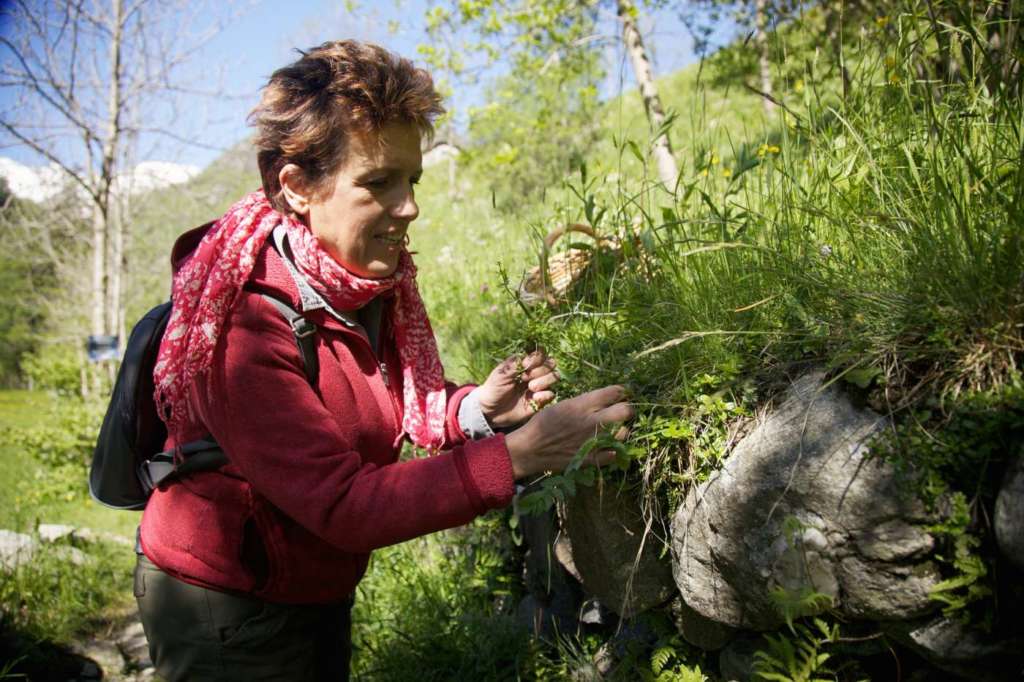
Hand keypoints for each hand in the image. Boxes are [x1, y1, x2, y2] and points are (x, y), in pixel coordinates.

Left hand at [476, 350, 558, 429]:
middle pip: (551, 363)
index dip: (537, 359)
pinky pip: (552, 394)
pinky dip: (545, 395)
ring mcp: (539, 386)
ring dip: (544, 381)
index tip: (525, 366)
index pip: (541, 354)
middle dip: (540, 370)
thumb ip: (517, 363)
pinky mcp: (540, 400)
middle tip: (525, 378)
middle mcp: (535, 373)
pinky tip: (534, 398)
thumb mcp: (502, 373)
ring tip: (531, 388)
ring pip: (555, 377)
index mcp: (525, 363)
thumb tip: (534, 356)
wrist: (490, 410)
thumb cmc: (494, 388)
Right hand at [504, 385, 633, 478]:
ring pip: (623, 433)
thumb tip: (602, 400)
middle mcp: (592, 421)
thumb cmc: (543, 423)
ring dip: (621, 430)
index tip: (620, 393)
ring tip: (615, 429)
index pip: (614, 392)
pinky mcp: (591, 458)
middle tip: (623, 410)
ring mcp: (594, 441)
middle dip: (627, 409)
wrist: (531, 449)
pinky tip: (607, 446)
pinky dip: (613, 450)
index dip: (620, 391)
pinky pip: (613, 454)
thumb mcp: (562, 405)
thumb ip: (584, 403)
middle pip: (625, 411)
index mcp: (583, 405)